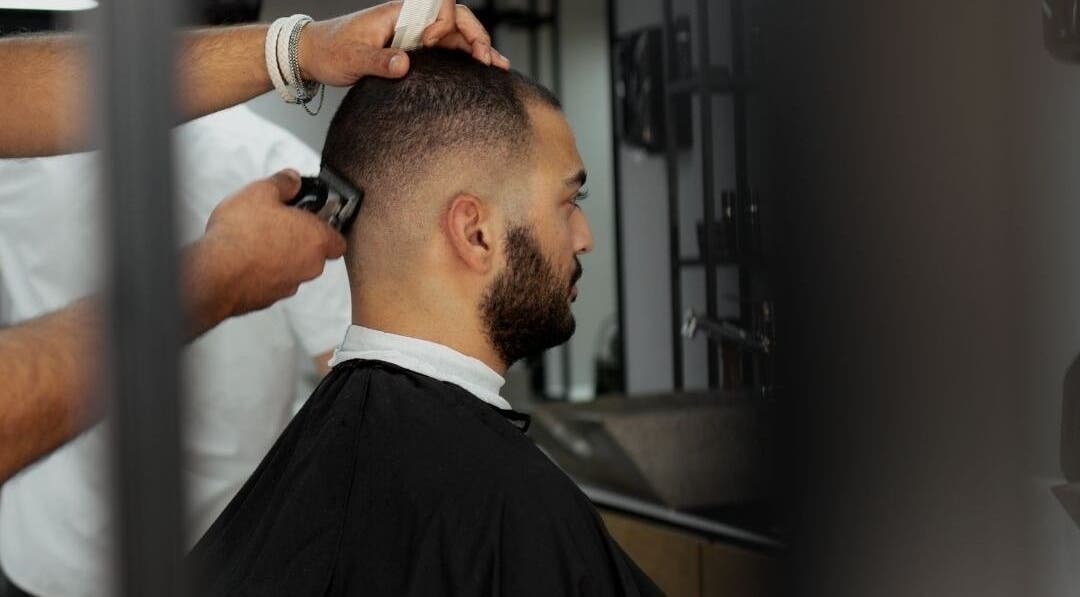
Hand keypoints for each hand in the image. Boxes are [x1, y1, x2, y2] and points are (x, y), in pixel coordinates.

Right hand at [184, 170, 346, 334]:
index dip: (327, 227)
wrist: (215, 273)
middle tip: (280, 223)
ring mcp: (289, 286)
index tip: (312, 216)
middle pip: (315, 254)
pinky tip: (245, 257)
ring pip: (293, 268)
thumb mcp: (261, 192)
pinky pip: (272, 281)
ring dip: (281, 255)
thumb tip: (292, 179)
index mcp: (316, 239)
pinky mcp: (268, 298)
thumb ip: (283, 183)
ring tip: (257, 238)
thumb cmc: (242, 235)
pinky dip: (263, 270)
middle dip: (300, 239)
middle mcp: (309, 267)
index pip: (338, 240)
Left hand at [299, 1, 510, 85]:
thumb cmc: (331, 50)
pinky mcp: (416, 51)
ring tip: (497, 69)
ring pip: (457, 36)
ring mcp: (416, 35)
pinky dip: (468, 59)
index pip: (439, 5)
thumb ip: (379, 61)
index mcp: (400, 13)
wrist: (315, 55)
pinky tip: (484, 72)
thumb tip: (405, 64)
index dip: (443, 24)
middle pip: (457, 19)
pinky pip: (448, 50)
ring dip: (479, 49)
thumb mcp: (352, 58)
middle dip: (477, 38)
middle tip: (488, 62)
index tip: (432, 45)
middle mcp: (413, 20)